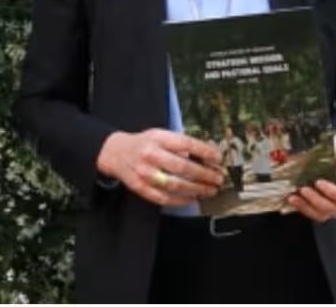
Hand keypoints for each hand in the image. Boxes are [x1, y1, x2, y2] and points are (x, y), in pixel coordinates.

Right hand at [96, 129, 223, 207]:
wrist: (116, 152)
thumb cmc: (144, 143)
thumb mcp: (161, 134)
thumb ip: (180, 143)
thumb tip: (206, 155)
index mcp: (159, 138)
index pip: (186, 144)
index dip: (205, 152)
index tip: (218, 158)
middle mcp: (151, 155)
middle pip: (183, 167)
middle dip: (204, 174)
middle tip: (218, 178)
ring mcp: (145, 173)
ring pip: (175, 185)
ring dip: (196, 189)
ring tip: (210, 190)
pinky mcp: (141, 188)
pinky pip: (164, 198)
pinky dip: (181, 200)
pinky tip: (193, 198)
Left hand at [287, 131, 335, 222]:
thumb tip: (327, 147)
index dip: (332, 192)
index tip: (318, 182)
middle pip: (334, 209)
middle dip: (316, 201)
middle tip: (303, 189)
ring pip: (323, 215)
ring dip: (307, 207)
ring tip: (293, 198)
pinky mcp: (324, 207)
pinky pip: (314, 213)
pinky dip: (303, 208)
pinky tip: (292, 200)